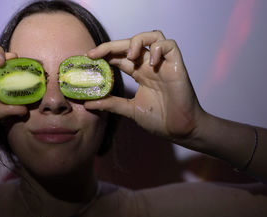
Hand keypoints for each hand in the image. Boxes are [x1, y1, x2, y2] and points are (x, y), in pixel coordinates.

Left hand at [85, 31, 203, 139]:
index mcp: (139, 73)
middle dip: (111, 45)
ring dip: (137, 41)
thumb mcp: (129, 110)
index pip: (120, 56)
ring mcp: (163, 64)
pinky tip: (151, 63)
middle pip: (130, 44)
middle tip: (95, 54)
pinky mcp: (176, 66)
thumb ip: (111, 104)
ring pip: (152, 36)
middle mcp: (149, 65)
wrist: (179, 130)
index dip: (105, 53)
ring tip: (130, 56)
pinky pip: (170, 45)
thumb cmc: (159, 119)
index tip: (89, 58)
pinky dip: (158, 49)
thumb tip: (87, 103)